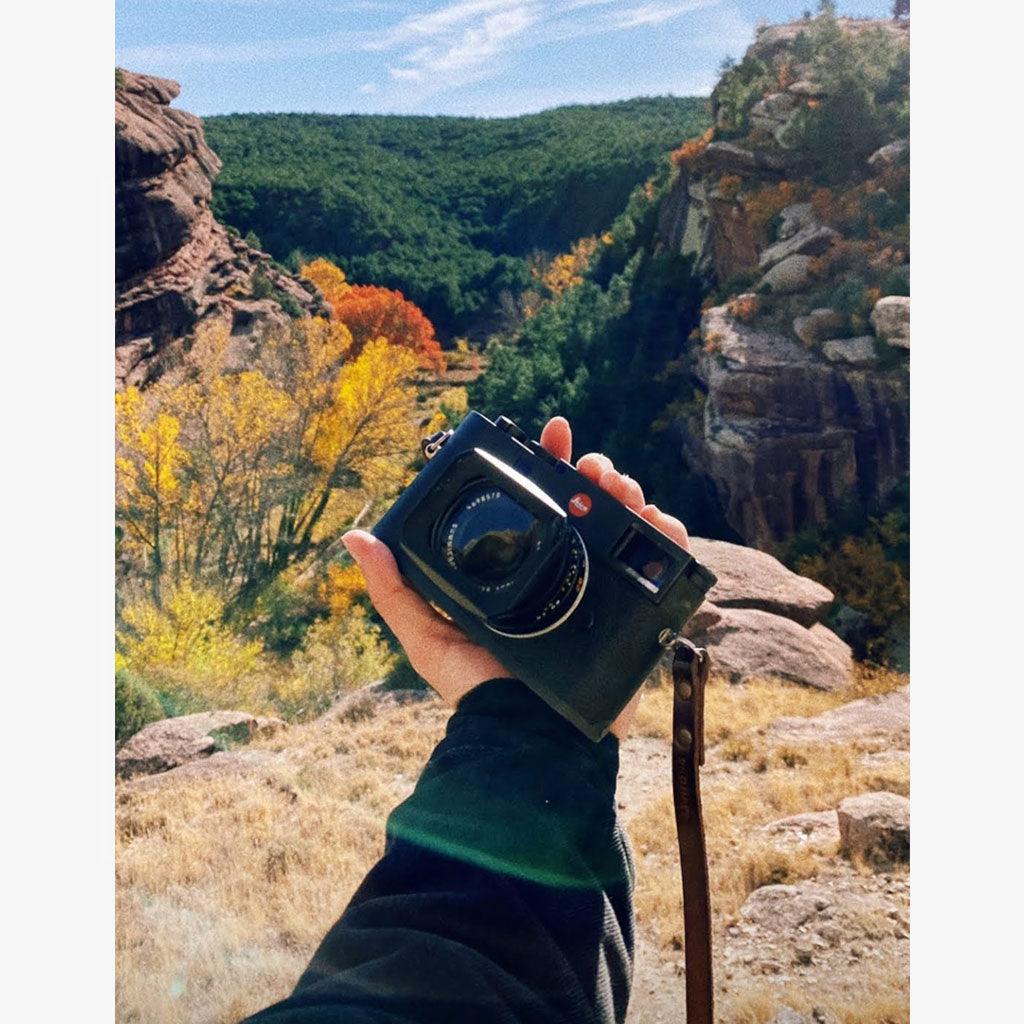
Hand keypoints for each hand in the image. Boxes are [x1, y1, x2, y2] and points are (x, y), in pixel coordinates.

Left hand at [341, 416, 689, 740]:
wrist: (528, 739)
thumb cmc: (477, 690)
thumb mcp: (427, 634)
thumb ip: (394, 588)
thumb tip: (355, 538)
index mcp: (522, 569)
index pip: (539, 502)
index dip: (549, 463)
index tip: (552, 431)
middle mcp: (565, 573)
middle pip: (587, 506)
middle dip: (595, 473)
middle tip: (592, 464)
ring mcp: (601, 592)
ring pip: (624, 527)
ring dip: (629, 495)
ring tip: (621, 486)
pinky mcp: (633, 615)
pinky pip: (659, 567)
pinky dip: (666, 538)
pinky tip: (657, 522)